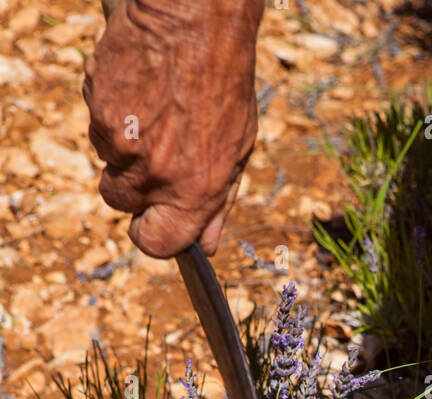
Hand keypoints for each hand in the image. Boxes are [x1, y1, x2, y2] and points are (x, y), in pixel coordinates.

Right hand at [83, 0, 262, 257]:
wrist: (198, 19)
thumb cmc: (225, 83)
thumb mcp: (237, 149)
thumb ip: (217, 201)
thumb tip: (206, 244)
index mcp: (194, 191)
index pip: (156, 243)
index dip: (149, 235)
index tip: (149, 222)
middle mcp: (154, 173)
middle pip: (119, 202)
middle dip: (129, 185)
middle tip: (150, 150)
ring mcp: (121, 140)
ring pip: (106, 158)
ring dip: (122, 140)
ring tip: (152, 106)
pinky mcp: (98, 107)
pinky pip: (96, 120)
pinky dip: (111, 108)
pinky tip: (139, 85)